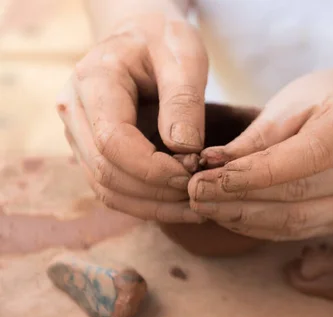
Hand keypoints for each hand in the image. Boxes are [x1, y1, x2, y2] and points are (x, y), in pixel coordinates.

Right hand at [56, 13, 206, 222]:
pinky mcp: (94, 151)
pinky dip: (147, 204)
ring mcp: (80, 134)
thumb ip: (183, 100)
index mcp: (93, 80)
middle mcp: (75, 111)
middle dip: (157, 191)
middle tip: (200, 191)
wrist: (143, 36)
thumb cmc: (164, 40)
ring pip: (107, 189)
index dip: (152, 168)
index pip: (112, 141)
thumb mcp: (184, 57)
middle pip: (106, 171)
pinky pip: (114, 190)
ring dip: (153, 206)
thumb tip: (184, 149)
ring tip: (195, 206)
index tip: (192, 172)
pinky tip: (180, 205)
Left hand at [188, 69, 332, 239]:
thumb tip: (210, 166)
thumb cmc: (327, 98)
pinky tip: (230, 217)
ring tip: (204, 208)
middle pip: (298, 194)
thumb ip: (256, 138)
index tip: (205, 178)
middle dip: (238, 198)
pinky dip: (260, 227)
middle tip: (193, 195)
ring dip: (244, 219)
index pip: (304, 157)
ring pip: (296, 220)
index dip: (252, 174)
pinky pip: (299, 230)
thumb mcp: (292, 101)